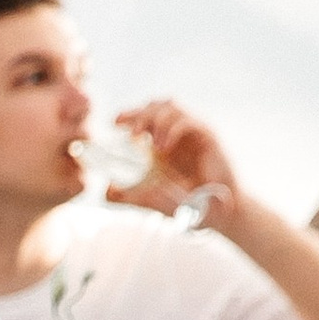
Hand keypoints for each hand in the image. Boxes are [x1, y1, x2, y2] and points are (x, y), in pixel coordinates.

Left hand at [115, 99, 237, 223]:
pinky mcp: (207, 136)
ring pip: (171, 107)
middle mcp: (176, 132)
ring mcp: (192, 132)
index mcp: (162, 141)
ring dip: (155, 120)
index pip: (144, 115)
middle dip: (139, 113)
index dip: (130, 114)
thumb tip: (105, 191)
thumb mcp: (150, 199)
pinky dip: (171, 130)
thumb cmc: (184, 203)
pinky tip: (163, 148)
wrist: (213, 214)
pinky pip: (187, 121)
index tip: (115, 123)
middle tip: (130, 133)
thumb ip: (128, 195)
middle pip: (156, 105)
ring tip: (148, 143)